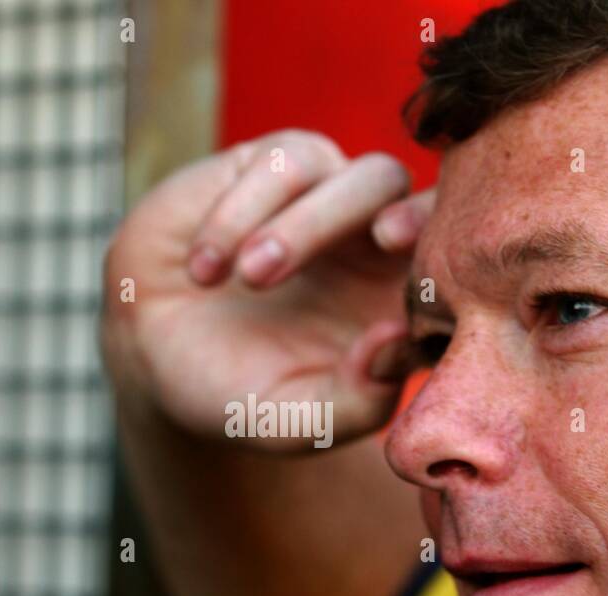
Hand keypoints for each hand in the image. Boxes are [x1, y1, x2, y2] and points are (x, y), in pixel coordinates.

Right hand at [102, 129, 433, 450]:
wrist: (152, 353)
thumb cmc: (235, 392)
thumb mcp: (292, 421)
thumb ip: (352, 403)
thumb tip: (396, 348)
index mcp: (398, 307)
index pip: (455, 277)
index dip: (447, 280)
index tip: (411, 308)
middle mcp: (377, 247)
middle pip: (427, 212)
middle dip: (409, 218)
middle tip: (385, 241)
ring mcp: (330, 199)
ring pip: (363, 176)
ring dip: (308, 224)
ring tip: (249, 277)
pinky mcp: (274, 166)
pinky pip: (285, 163)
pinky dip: (243, 212)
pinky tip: (206, 269)